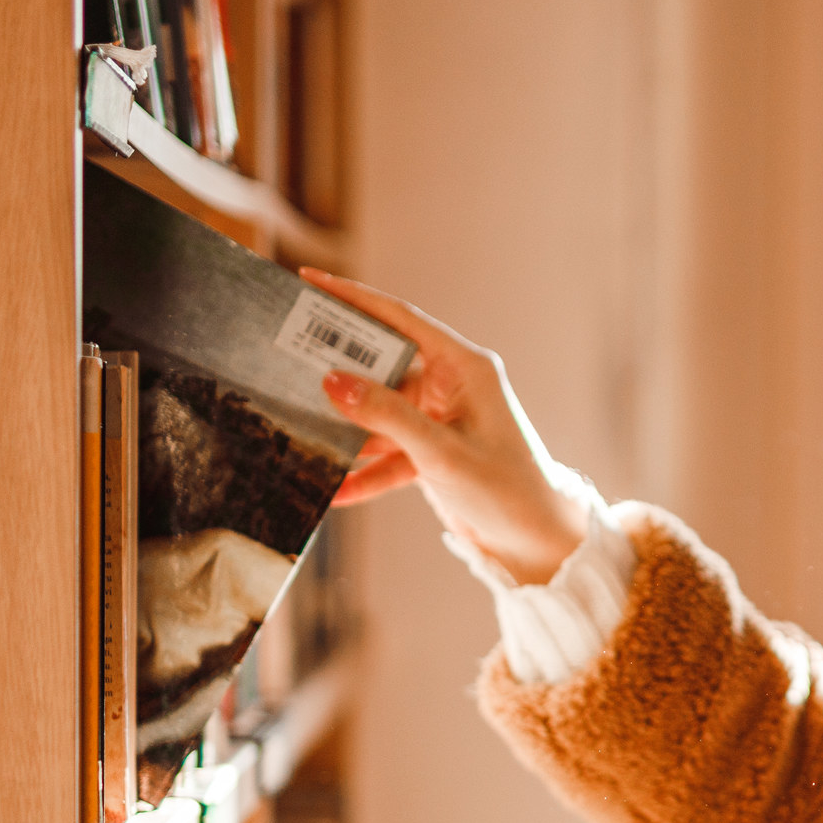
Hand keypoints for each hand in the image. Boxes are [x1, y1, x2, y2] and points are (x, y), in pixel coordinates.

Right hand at [299, 268, 587, 582]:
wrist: (538, 542)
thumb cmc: (508, 490)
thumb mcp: (442, 453)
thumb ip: (387, 416)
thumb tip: (333, 380)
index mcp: (463, 367)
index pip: (400, 319)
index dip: (353, 298)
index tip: (309, 280)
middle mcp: (450, 385)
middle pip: (380, 366)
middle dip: (336, 370)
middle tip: (284, 363)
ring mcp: (439, 418)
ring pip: (378, 413)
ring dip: (345, 429)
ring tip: (297, 430)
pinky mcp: (432, 452)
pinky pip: (388, 453)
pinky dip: (365, 472)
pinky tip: (335, 490)